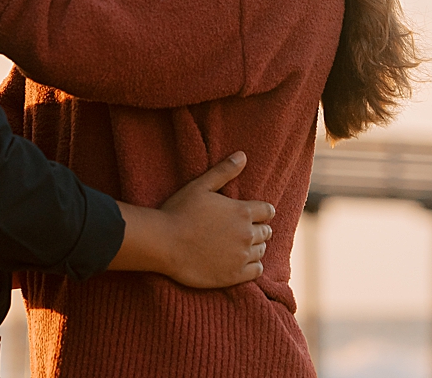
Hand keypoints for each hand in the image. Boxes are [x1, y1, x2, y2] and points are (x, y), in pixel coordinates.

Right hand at [111, 152, 274, 288]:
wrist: (163, 243)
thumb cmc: (178, 211)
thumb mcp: (200, 186)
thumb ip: (224, 171)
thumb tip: (242, 155)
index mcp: (242, 211)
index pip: (268, 211)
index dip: (262, 211)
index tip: (253, 214)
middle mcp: (247, 234)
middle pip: (266, 232)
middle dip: (258, 229)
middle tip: (242, 231)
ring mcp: (241, 256)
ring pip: (262, 251)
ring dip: (255, 247)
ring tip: (239, 246)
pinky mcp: (234, 276)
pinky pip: (257, 271)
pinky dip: (253, 266)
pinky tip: (240, 263)